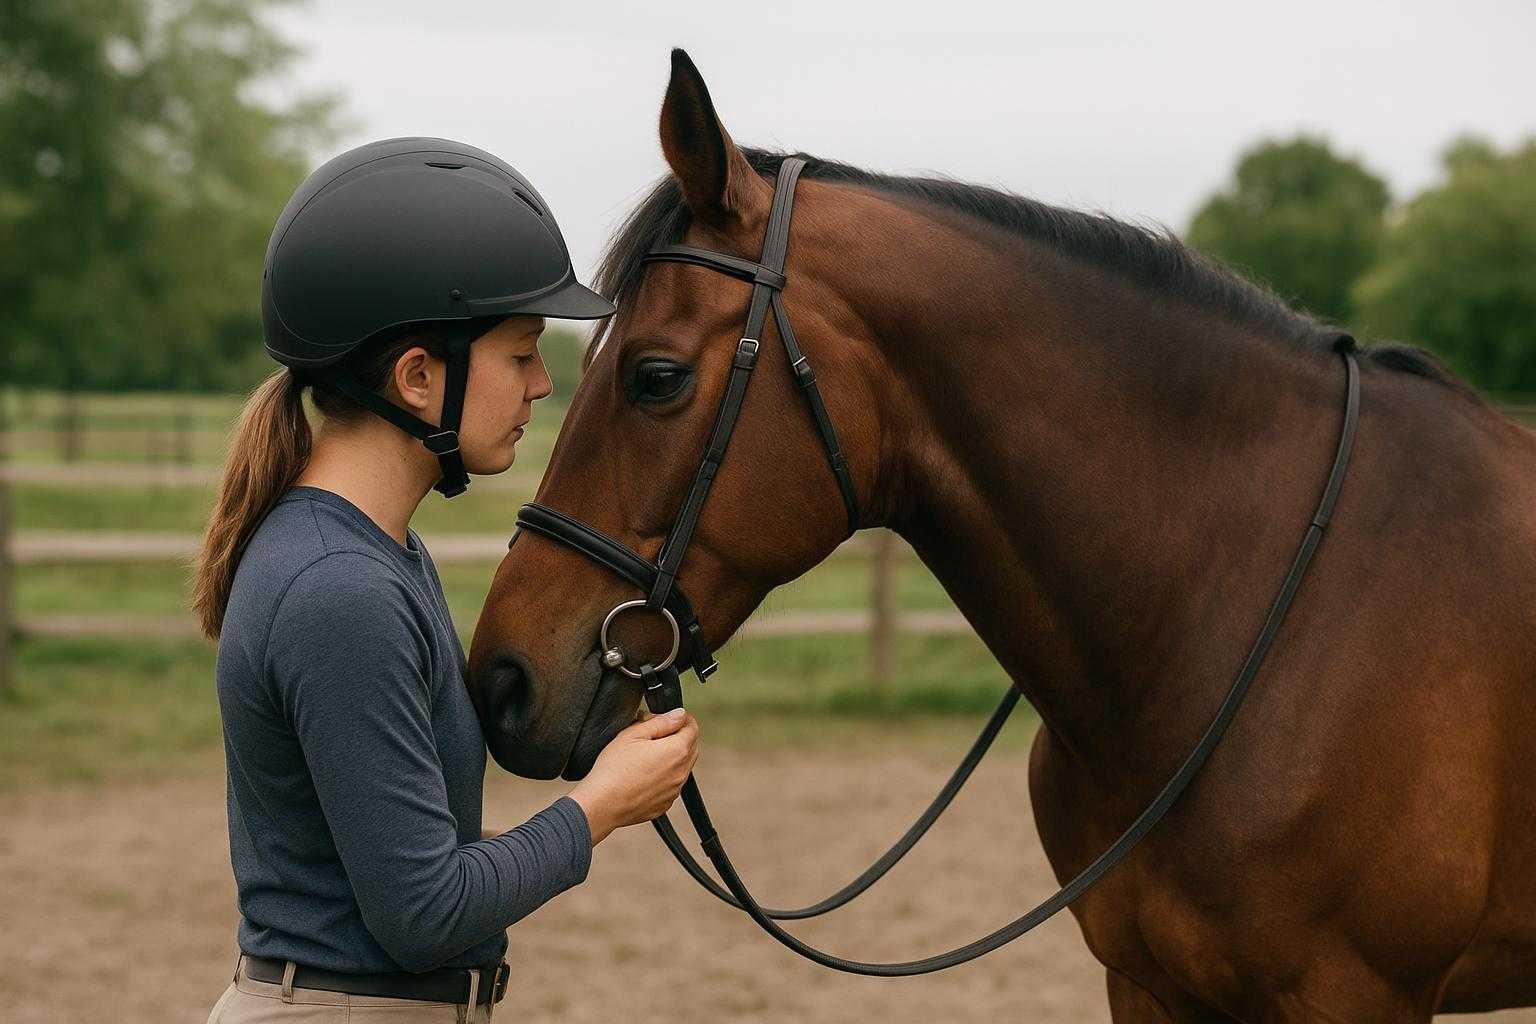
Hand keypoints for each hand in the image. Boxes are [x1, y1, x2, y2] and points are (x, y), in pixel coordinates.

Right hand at [568, 708, 699, 846]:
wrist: (602, 804)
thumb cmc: (613, 769)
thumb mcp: (633, 734)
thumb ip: (660, 722)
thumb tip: (678, 715)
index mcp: (677, 751)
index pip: (692, 727)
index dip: (680, 719)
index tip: (667, 719)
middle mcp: (681, 772)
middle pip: (691, 746)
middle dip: (678, 736)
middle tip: (654, 735)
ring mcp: (674, 790)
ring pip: (682, 766)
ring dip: (672, 757)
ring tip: (647, 755)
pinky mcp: (665, 803)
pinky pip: (672, 785)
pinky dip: (665, 777)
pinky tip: (644, 774)